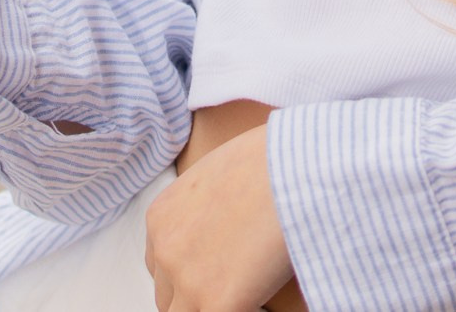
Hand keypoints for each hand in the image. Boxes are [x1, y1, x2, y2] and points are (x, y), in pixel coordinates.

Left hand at [144, 123, 293, 311]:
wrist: (295, 166)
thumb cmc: (273, 158)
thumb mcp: (220, 173)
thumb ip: (207, 206)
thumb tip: (225, 224)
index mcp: (162, 217)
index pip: (160, 263)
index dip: (189, 270)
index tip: (216, 269)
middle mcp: (166, 249)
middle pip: (168, 295)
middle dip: (197, 293)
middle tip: (233, 283)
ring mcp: (189, 280)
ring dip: (213, 306)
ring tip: (249, 294)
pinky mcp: (219, 301)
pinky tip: (265, 304)